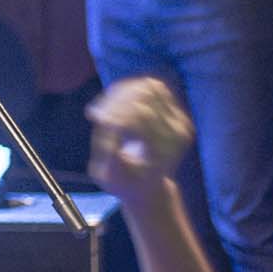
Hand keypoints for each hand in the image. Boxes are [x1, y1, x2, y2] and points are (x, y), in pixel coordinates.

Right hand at [86, 76, 193, 207]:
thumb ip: (109, 152)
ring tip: (105, 108)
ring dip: (122, 93)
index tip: (93, 117)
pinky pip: (152, 86)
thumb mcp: (110, 177)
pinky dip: (130, 89)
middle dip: (115, 103)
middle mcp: (177, 135)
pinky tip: (114, 102)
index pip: (142, 117)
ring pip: (149, 88)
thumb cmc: (124, 182)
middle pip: (145, 99)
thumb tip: (108, 121)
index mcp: (163, 153)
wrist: (146, 185)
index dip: (115, 113)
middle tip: (95, 114)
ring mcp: (180, 121)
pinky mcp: (175, 112)